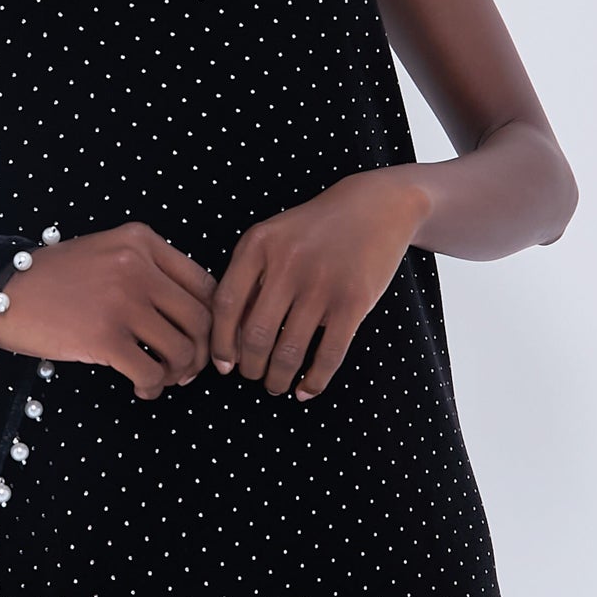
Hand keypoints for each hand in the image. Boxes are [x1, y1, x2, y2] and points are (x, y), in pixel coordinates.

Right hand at [0, 220, 215, 400]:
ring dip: (178, 373)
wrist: (2, 292)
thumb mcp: (106, 253)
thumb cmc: (55, 279)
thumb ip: (148, 270)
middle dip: (200, 352)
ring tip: (161, 377)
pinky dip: (153, 387)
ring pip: (181, 349)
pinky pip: (151, 372)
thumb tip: (194, 318)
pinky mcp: (104, 337)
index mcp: (141, 240)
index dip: (213, 319)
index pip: (204, 283)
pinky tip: (142, 387)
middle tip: (187, 368)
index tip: (204, 339)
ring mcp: (122, 301)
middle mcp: (137, 266)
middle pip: (200, 319)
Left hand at [209, 171, 428, 399]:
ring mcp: (322, 282)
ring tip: (276, 385)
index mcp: (258, 245)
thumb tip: (229, 339)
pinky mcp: (354, 300)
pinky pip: (328, 354)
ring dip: (278, 378)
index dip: (220, 343)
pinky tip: (306, 390)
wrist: (376, 206)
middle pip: (254, 334)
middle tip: (253, 376)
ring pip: (288, 350)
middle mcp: (287, 263)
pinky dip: (315, 381)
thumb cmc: (315, 230)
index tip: (222, 365)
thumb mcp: (274, 237)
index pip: (225, 305)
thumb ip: (250, 277)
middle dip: (250, 367)